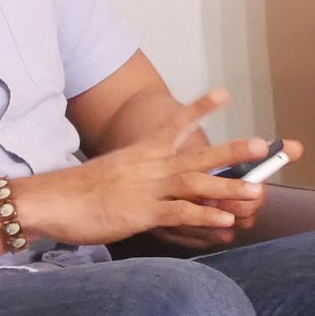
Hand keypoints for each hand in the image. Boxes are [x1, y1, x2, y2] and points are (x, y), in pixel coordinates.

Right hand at [14, 125, 284, 247]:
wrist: (53, 200)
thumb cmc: (80, 189)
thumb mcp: (113, 170)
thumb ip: (138, 172)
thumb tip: (154, 179)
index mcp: (143, 152)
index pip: (175, 124)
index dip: (200, 108)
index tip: (224, 94)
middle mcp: (151, 166)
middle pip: (198, 156)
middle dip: (232, 152)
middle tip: (262, 145)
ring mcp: (148, 189)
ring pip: (196, 185)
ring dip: (228, 188)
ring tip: (257, 191)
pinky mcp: (142, 213)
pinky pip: (179, 213)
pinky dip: (204, 217)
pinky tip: (225, 221)